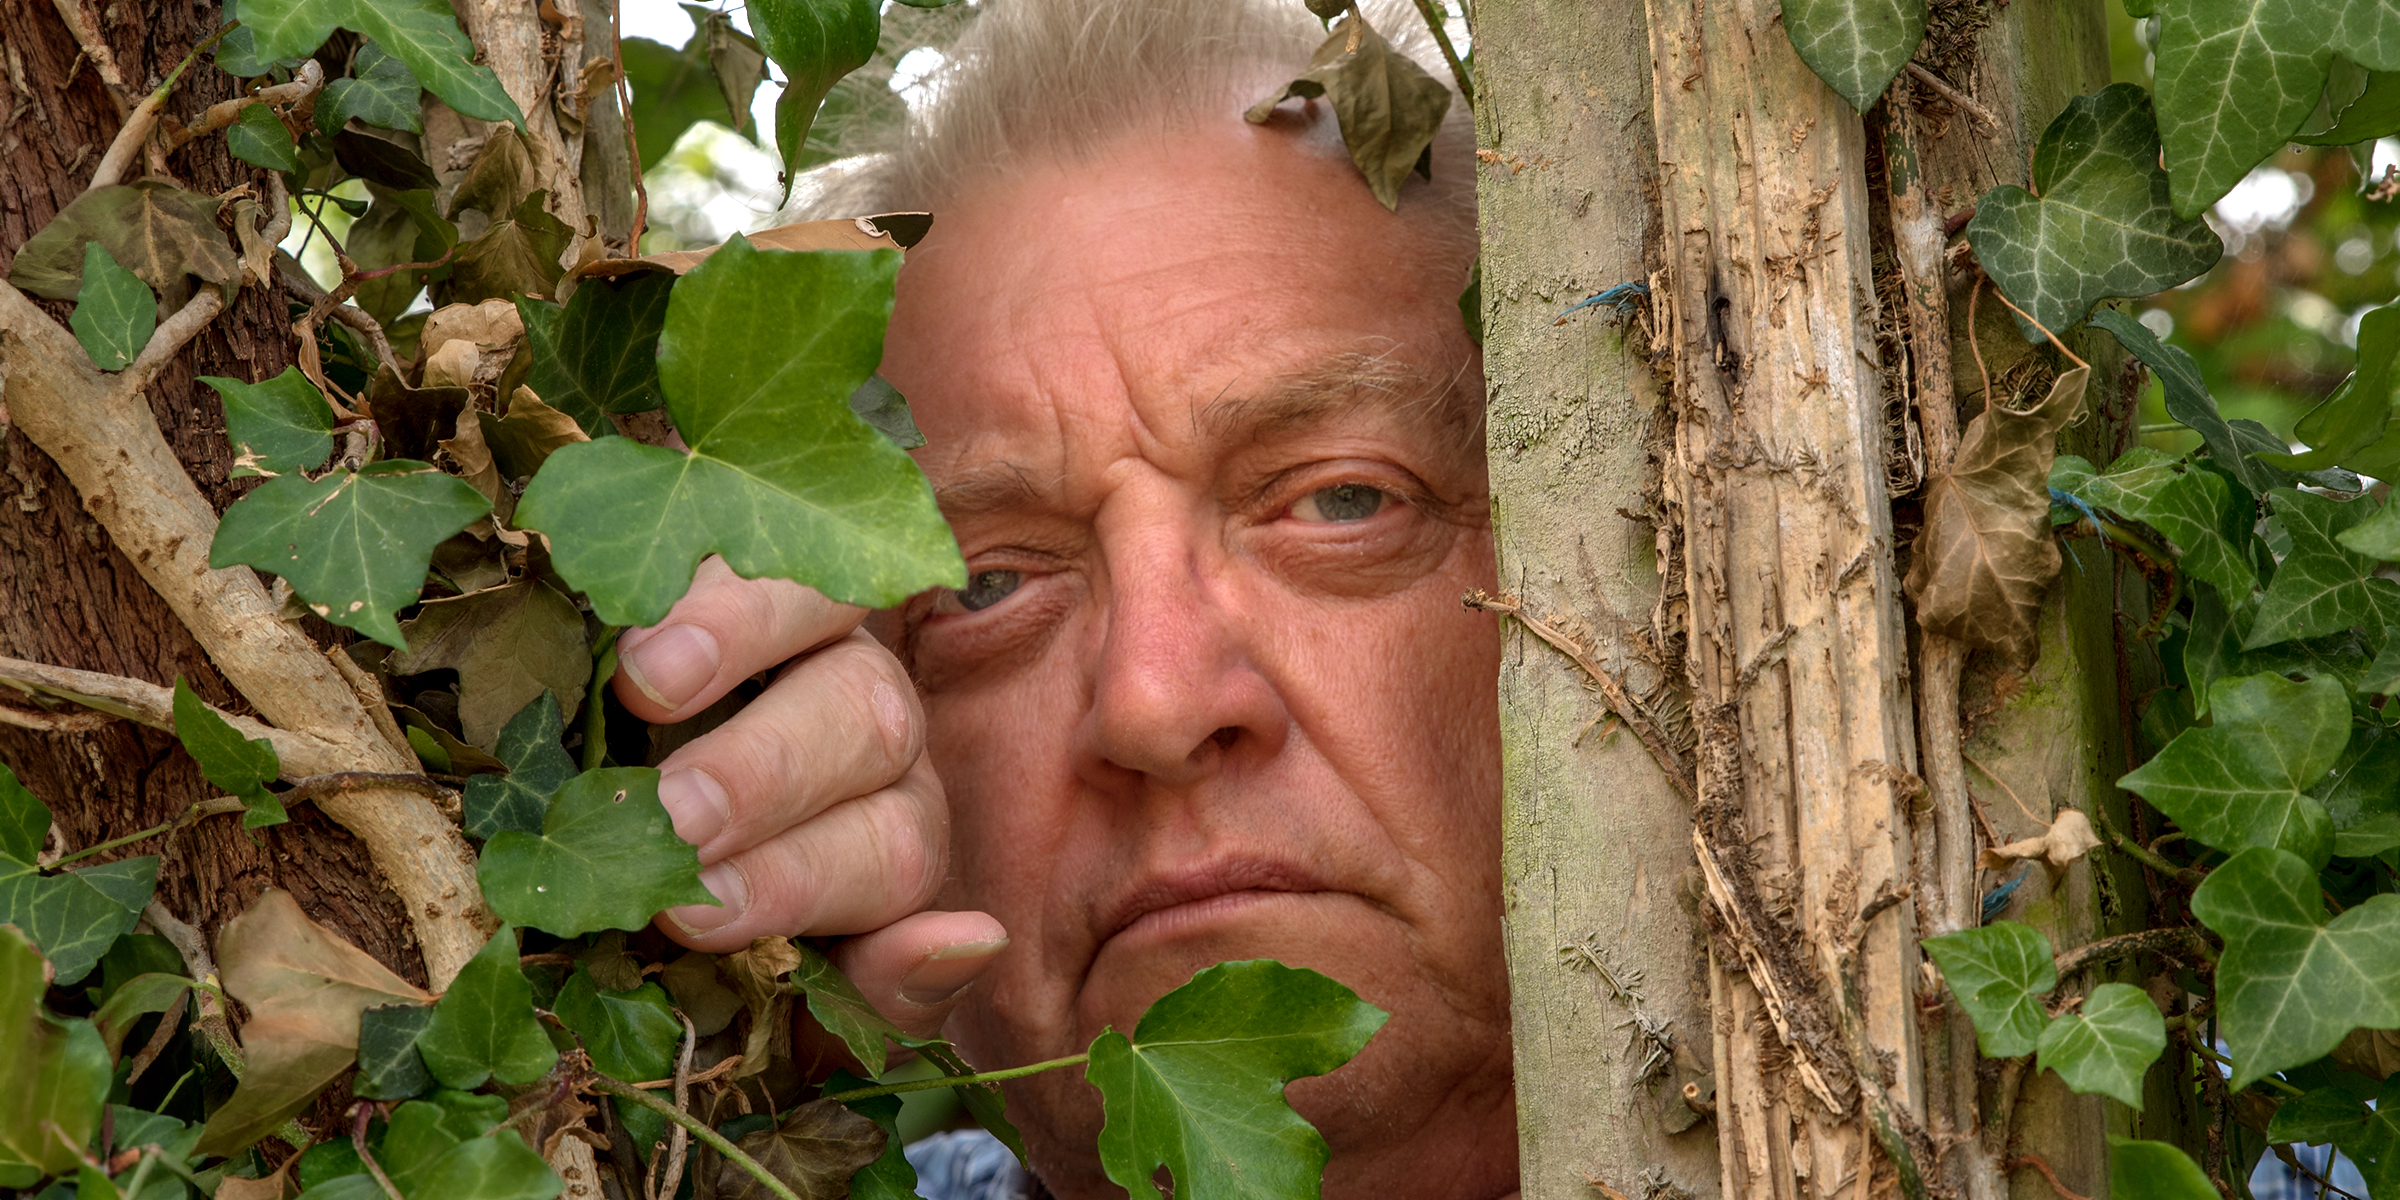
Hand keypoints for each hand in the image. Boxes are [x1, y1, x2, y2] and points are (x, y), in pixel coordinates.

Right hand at [618, 556, 1006, 1021]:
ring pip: (822, 602)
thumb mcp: (791, 984)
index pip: (893, 851)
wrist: (609, 808)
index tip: (695, 914)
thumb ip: (881, 981)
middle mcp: (871, 719)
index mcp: (891, 826)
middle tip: (674, 818)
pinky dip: (699, 584)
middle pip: (870, 721)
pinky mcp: (734, 562)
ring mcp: (814, 625)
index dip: (798, 884)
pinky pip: (748, 547)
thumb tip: (976, 941)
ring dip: (738, 643)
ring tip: (648, 685)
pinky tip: (635, 617)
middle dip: (766, 778)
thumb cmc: (700, 915)